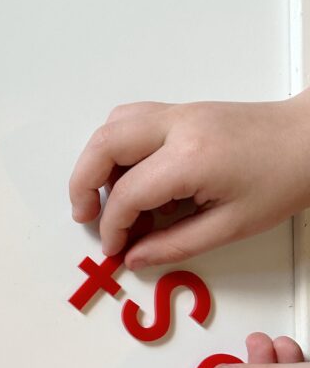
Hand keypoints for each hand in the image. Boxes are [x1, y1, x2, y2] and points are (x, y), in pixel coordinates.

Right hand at [68, 92, 309, 268]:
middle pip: (103, 146)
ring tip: (107, 198)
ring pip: (112, 126)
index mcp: (191, 158)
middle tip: (85, 216)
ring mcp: (178, 113)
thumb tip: (136, 256)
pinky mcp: (181, 111)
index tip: (115, 248)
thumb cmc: (285, 177)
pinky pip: (131, 121)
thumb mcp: (231, 226)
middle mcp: (177, 127)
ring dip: (98, 163)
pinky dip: (117, 147)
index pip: (126, 194)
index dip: (112, 227)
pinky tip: (130, 175)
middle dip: (82, 185)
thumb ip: (175, 244)